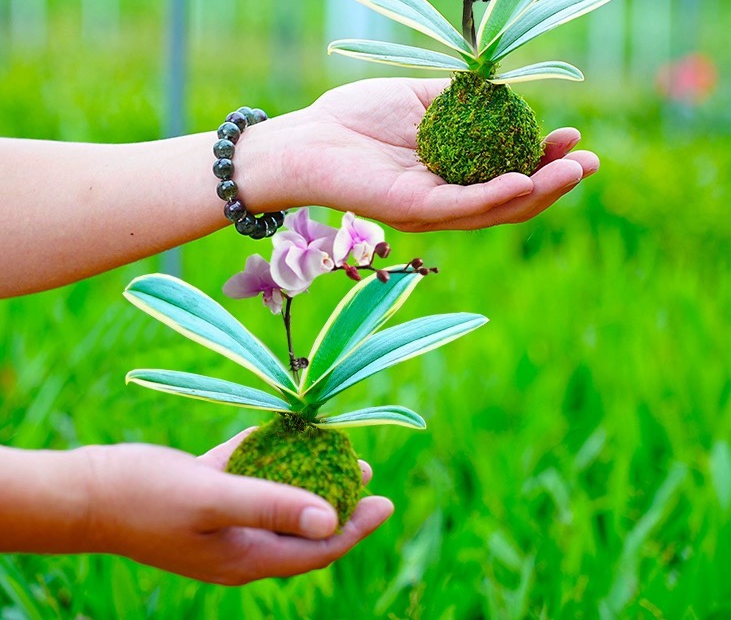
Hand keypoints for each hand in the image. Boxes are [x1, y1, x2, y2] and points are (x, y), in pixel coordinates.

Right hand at [83, 429, 391, 584]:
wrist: (87, 491)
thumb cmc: (148, 497)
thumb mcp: (214, 499)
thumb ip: (271, 507)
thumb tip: (329, 520)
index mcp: (244, 556)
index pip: (315, 549)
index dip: (354, 527)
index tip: (385, 502)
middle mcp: (238, 542)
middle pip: (301, 526)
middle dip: (338, 502)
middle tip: (365, 472)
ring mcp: (222, 519)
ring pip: (277, 499)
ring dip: (307, 477)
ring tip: (336, 451)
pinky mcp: (206, 493)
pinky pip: (248, 476)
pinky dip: (268, 457)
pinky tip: (285, 433)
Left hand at [284, 77, 597, 230]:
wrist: (307, 137)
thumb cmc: (358, 117)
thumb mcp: (422, 99)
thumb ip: (462, 99)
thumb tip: (503, 88)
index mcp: (453, 172)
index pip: (509, 172)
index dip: (544, 159)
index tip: (572, 136)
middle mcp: (449, 196)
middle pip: (512, 198)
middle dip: (555, 182)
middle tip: (590, 162)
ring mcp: (432, 207)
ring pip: (496, 208)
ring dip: (538, 192)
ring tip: (574, 171)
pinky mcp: (412, 209)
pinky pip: (461, 205)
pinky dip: (495, 195)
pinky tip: (524, 180)